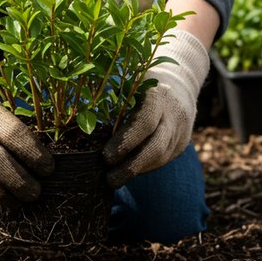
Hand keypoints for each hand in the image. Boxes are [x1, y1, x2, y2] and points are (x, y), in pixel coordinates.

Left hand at [103, 29, 209, 187]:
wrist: (179, 84)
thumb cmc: (142, 81)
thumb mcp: (130, 81)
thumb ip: (113, 96)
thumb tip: (80, 114)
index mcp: (158, 96)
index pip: (145, 123)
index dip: (125, 142)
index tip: (105, 157)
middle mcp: (174, 116)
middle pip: (157, 148)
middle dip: (131, 167)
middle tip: (108, 179)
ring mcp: (181, 132)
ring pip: (161, 159)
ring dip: (137, 171)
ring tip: (113, 179)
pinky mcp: (181, 145)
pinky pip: (163, 161)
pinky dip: (144, 168)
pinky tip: (127, 171)